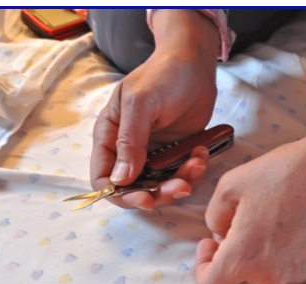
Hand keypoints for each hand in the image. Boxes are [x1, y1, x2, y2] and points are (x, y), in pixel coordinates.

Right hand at [90, 10, 219, 208]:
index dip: (121, 195)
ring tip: (197, 161)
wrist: (196, 63)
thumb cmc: (163, 75)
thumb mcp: (141, 104)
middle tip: (182, 185)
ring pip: (161, 186)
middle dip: (159, 193)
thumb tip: (119, 180)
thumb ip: (129, 142)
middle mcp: (129, 150)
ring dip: (181, 181)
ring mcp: (153, 153)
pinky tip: (202, 153)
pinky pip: (182, 175)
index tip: (146, 199)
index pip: (103, 179)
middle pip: (135, 189)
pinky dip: (194, 171)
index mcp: (109, 137)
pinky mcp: (176, 153)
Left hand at [195, 112, 305, 283]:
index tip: (211, 243)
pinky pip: (286, 271)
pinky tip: (290, 226)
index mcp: (244, 258)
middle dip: (231, 254)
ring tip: (268, 219)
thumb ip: (213, 216)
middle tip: (240, 222)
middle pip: (237, 280)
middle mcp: (269, 277)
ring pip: (262, 276)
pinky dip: (280, 256)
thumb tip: (220, 234)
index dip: (203, 267)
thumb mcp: (231, 184)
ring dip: (256, 255)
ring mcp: (296, 277)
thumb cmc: (286, 172)